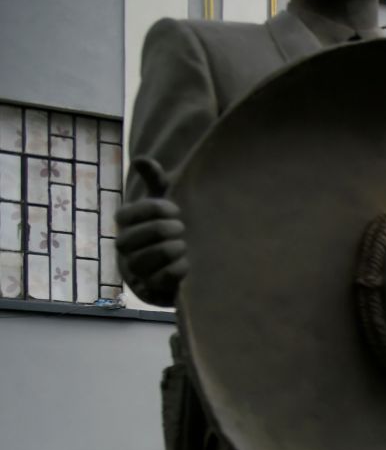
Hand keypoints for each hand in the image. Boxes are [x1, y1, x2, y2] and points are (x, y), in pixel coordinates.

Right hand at [114, 162, 187, 306]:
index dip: (150, 210)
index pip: (125, 215)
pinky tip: (188, 263)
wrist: (195, 261)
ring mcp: (137, 271)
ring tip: (184, 245)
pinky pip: (156, 283)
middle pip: (127, 241)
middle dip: (157, 231)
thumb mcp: (170, 201)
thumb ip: (156, 181)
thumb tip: (140, 159)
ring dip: (164, 252)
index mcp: (129, 225)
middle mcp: (127, 249)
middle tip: (182, 227)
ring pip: (138, 263)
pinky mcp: (152, 290)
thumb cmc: (176, 225)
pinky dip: (172, 272)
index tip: (175, 208)